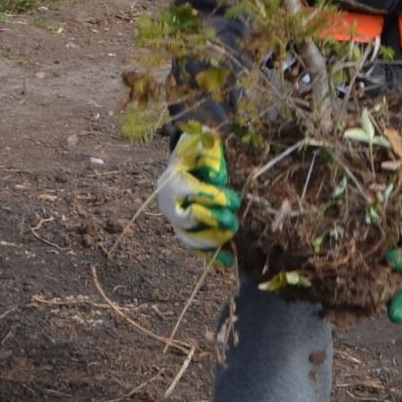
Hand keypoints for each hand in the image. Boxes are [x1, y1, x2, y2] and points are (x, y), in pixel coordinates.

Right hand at [156, 126, 240, 255]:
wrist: (190, 161)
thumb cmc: (199, 150)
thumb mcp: (203, 142)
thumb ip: (209, 153)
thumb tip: (217, 176)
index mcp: (172, 179)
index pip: (187, 191)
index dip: (209, 197)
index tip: (230, 198)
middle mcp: (170, 203)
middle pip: (184, 219)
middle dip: (210, 220)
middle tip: (232, 220)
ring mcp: (176, 220)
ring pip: (188, 238)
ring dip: (210, 240)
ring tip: (230, 235)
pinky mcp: (186, 231)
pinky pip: (196, 248)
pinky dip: (211, 256)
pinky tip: (229, 259)